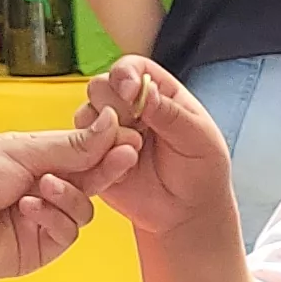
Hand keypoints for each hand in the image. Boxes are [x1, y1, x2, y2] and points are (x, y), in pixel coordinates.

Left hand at [0, 120, 135, 279]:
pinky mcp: (39, 247)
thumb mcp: (22, 152)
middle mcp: (44, 188)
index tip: (130, 136)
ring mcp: (43, 219)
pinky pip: (67, 232)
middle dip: (107, 167)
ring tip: (42, 187)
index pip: (84, 151)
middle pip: (91, 179)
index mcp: (38, 159)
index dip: (107, 144)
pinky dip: (52, 218)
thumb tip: (111, 123)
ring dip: (68, 196)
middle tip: (126, 153)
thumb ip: (70, 146)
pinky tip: (29, 209)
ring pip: (84, 209)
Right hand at [75, 58, 236, 240]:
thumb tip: (144, 91)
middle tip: (136, 131)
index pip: (132, 67)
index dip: (124, 74)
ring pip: (85, 114)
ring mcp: (110, 132)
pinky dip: (96, 155)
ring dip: (105, 133)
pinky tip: (122, 169)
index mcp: (160, 93)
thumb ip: (171, 113)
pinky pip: (79, 146)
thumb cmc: (201, 172)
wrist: (186, 214)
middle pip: (101, 85)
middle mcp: (130, 108)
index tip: (129, 92)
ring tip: (132, 154)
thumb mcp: (198, 139)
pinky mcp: (95, 157)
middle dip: (112, 106)